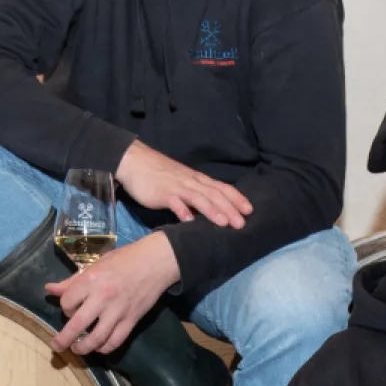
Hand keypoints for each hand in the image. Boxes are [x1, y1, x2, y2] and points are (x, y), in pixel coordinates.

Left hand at [45, 235, 182, 355]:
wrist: (155, 262)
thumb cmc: (123, 260)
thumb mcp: (95, 265)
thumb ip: (72, 281)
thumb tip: (49, 289)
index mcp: (90, 280)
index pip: (67, 302)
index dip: (65, 307)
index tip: (70, 307)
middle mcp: (102, 297)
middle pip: (77, 325)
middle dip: (63, 339)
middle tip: (57, 346)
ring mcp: (118, 311)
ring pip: (97, 338)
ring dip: (84, 348)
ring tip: (77, 349)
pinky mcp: (131, 320)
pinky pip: (115, 341)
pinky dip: (104, 348)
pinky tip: (98, 347)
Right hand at [116, 142, 252, 228]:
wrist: (135, 161)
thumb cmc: (159, 174)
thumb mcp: (182, 184)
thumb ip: (195, 196)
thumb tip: (209, 212)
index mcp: (198, 179)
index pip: (222, 188)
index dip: (237, 198)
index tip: (250, 210)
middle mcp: (191, 182)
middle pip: (215, 194)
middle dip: (230, 209)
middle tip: (242, 224)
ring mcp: (177, 187)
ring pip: (199, 197)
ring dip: (212, 210)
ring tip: (224, 223)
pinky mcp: (162, 193)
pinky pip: (174, 201)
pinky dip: (182, 210)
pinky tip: (188, 221)